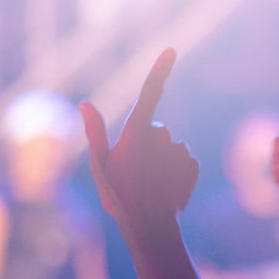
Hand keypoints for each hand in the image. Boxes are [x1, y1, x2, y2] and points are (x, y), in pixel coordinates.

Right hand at [81, 48, 199, 238]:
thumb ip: (95, 132)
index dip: (160, 70)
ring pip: (168, 145)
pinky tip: (166, 187)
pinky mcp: (193, 163)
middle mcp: (162, 136)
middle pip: (153, 128)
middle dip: (146, 143)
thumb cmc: (119, 198)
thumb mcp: (99, 166)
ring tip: (149, 183)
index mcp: (136, 132)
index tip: (171, 50)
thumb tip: (85, 103)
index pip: (149, 93)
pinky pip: (182, 159)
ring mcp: (180, 150)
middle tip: (134, 171)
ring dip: (160, 159)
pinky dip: (175, 170)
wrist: (151, 228)